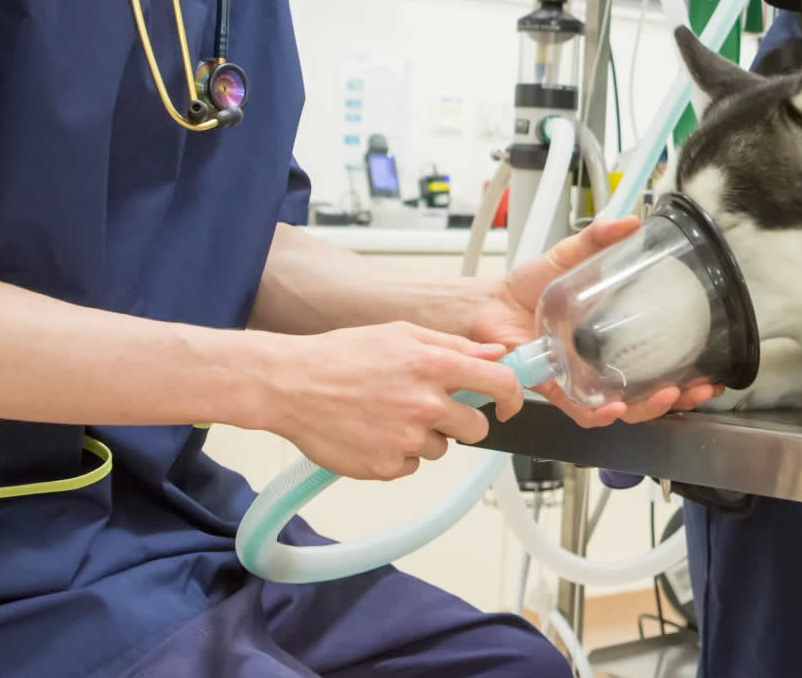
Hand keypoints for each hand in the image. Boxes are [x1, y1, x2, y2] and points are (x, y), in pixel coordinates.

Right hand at [262, 322, 522, 480]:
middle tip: (427, 408)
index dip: (512, 397)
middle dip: (460, 421)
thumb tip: (496, 354)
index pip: (500, 384)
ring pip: (441, 448)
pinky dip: (397, 453)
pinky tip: (372, 432)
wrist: (289, 384)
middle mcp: (425, 405)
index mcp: (433, 366)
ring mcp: (406, 439)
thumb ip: (454, 346)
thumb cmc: (340, 355)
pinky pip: (411, 465)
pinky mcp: (387, 467)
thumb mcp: (401, 335)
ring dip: (424, 436)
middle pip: (475, 428)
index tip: (508, 404)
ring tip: (387, 415)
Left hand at [468, 217, 723, 427]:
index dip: (687, 371)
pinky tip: (614, 407)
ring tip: (667, 395)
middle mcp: (601, 365)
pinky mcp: (555, 389)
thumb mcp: (566, 257)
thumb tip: (629, 221)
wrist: (486, 305)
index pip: (658, 362)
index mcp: (612, 338)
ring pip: (622, 408)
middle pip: (648, 392)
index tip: (711, 370)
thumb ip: (596, 240)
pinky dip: (598, 413)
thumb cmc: (524, 287)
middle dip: (679, 397)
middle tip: (699, 388)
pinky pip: (580, 410)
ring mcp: (580, 380)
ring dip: (648, 407)